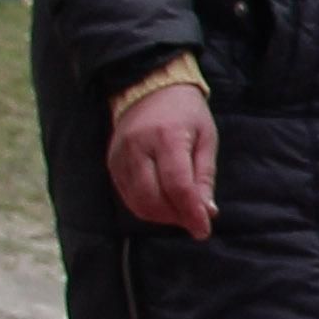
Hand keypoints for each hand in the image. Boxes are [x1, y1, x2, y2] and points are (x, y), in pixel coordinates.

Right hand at [108, 82, 218, 237]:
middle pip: (153, 199)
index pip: (177, 186)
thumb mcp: (206, 138)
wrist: (149, 88)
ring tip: (181, 211)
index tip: (203, 230)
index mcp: (166, 138)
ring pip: (137, 202)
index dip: (191, 213)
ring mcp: (120, 156)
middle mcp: (138, 148)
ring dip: (161, 216)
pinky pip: (127, 196)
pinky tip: (163, 202)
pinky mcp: (111, 163)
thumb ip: (205, 177)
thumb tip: (207, 212)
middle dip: (175, 217)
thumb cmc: (185, 112)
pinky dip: (146, 207)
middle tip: (194, 220)